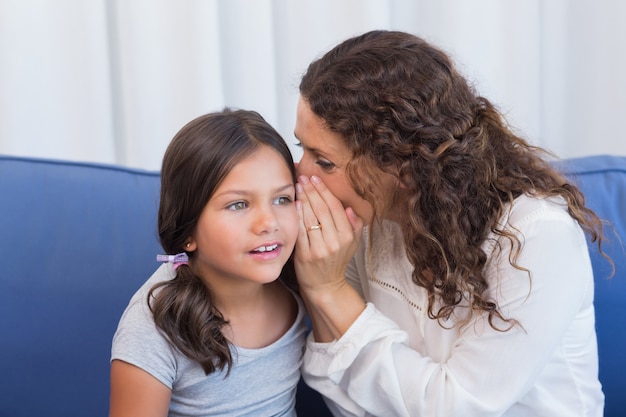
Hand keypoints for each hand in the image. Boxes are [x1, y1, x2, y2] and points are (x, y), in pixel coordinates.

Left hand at [294, 175, 363, 293]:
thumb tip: (350, 209)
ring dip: (303, 198)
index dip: (324, 190)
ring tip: (298, 186)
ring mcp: (320, 248)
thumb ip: (355, 226)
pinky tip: (295, 204)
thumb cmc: (337, 261)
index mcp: (347, 236)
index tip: (315, 179)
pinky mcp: (306, 254)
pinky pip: (301, 230)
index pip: (335, 207)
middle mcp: (335, 241)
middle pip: (322, 209)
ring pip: (310, 217)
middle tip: (303, 178)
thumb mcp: (352, 245)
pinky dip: (298, 215)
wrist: (325, 286)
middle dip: (311, 190)